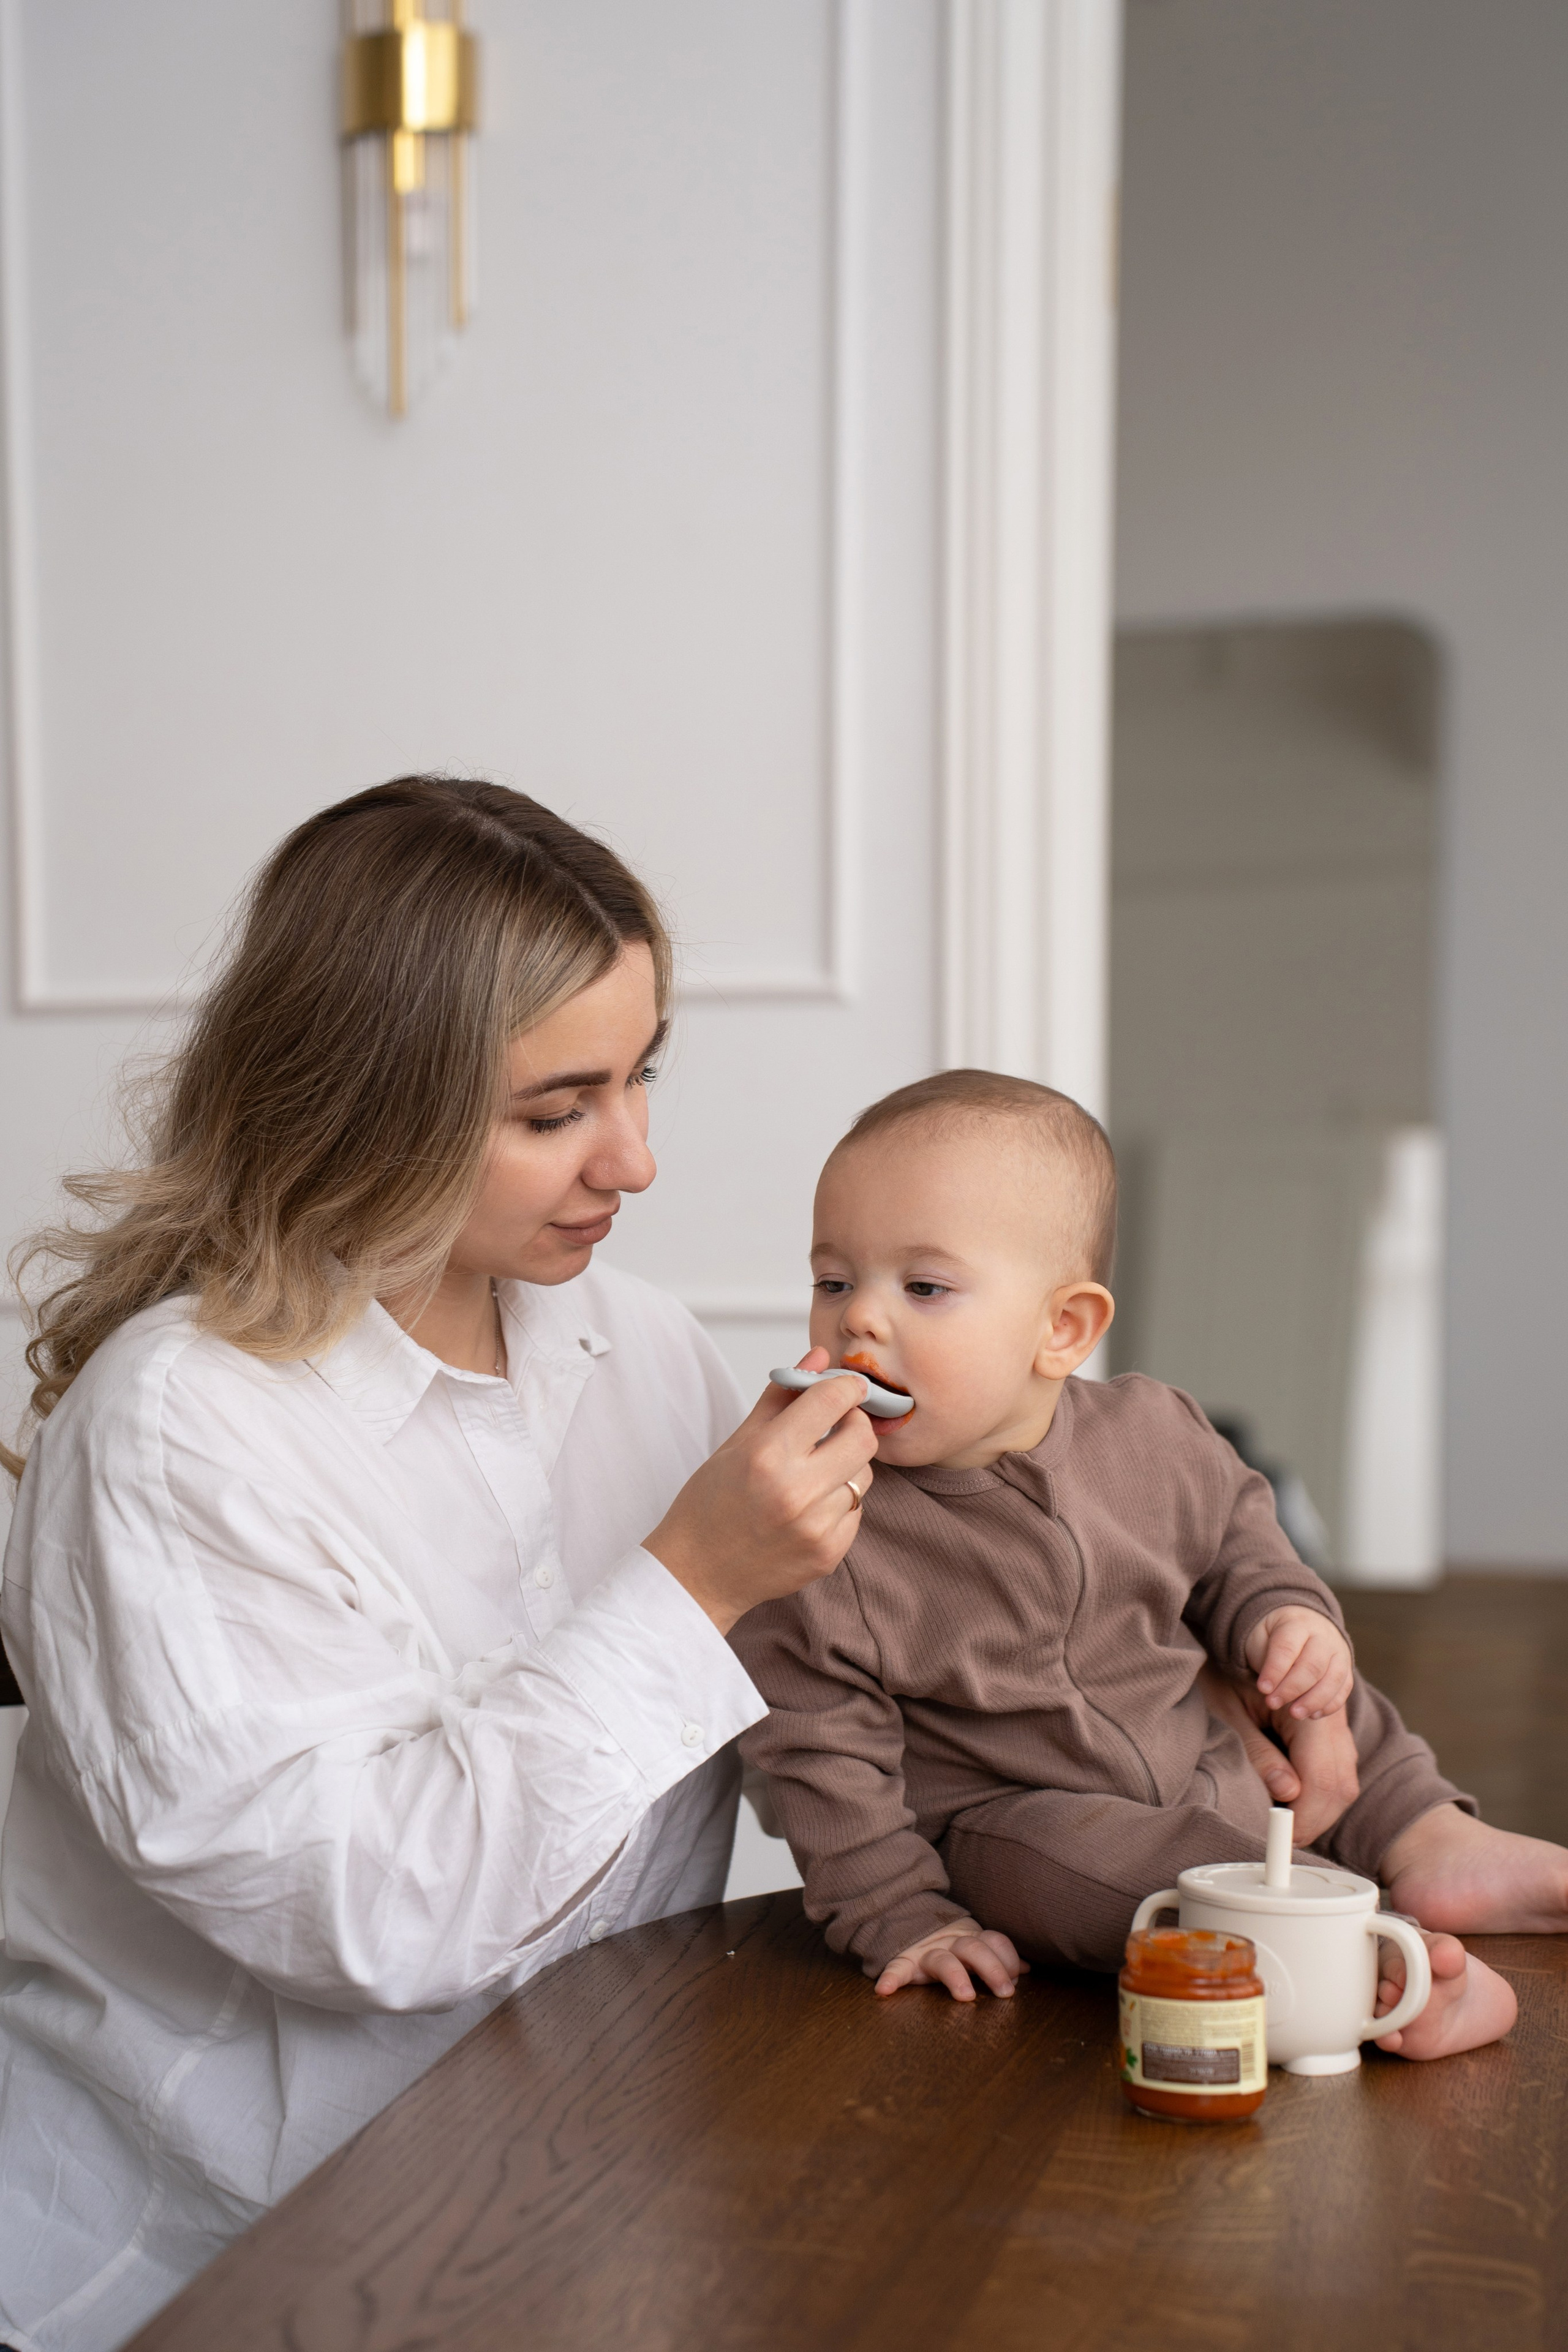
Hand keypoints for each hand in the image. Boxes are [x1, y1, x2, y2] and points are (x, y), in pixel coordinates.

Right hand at [644, 1349, 876, 1634]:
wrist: (697, 1574)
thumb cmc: (710, 1504)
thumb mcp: (737, 1441)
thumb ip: (782, 1397)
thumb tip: (819, 1358)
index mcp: (768, 1454)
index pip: (832, 1399)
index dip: (846, 1387)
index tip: (846, 1388)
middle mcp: (796, 1490)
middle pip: (863, 1436)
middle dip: (854, 1424)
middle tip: (834, 1428)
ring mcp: (816, 1527)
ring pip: (864, 1476)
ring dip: (846, 1467)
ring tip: (812, 1474)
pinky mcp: (829, 1554)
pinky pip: (857, 1512)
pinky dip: (839, 1503)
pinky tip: (808, 1508)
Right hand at [873, 1920, 1027, 2002]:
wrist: (909, 1920)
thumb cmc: (950, 1944)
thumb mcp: (974, 1943)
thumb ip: (996, 1954)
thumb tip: (1027, 1968)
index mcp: (970, 1940)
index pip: (993, 1942)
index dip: (1007, 1957)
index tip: (1019, 1976)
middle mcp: (951, 1944)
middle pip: (974, 1950)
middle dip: (993, 1969)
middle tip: (1006, 1992)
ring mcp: (927, 1952)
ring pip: (944, 1961)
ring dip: (956, 1977)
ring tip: (965, 1996)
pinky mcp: (905, 1961)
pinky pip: (896, 1968)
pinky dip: (891, 1978)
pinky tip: (885, 1990)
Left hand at [1197, 1664, 1359, 1843]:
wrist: (1248, 1645)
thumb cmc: (1231, 1679)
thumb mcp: (1233, 1712)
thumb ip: (1260, 1753)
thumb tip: (1288, 1794)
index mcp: (1310, 1715)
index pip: (1322, 1781)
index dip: (1305, 1817)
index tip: (1280, 1837)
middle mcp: (1334, 1727)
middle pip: (1339, 1790)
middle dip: (1313, 1822)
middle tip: (1279, 1840)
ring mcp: (1338, 1735)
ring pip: (1343, 1789)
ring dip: (1317, 1815)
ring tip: (1283, 1827)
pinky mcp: (1333, 1743)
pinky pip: (1337, 1780)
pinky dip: (1318, 1802)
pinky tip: (1293, 1809)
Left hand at [1244, 1605, 1353, 1717]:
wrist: (1301, 1623)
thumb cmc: (1274, 1635)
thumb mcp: (1261, 1637)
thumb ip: (1265, 1658)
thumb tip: (1269, 1689)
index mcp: (1297, 1623)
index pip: (1288, 1647)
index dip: (1275, 1670)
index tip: (1263, 1689)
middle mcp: (1323, 1635)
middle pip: (1313, 1665)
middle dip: (1292, 1688)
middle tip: (1272, 1703)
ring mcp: (1339, 1651)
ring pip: (1333, 1678)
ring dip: (1314, 1701)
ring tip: (1294, 1714)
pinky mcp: (1346, 1667)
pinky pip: (1345, 1688)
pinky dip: (1330, 1705)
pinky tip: (1312, 1715)